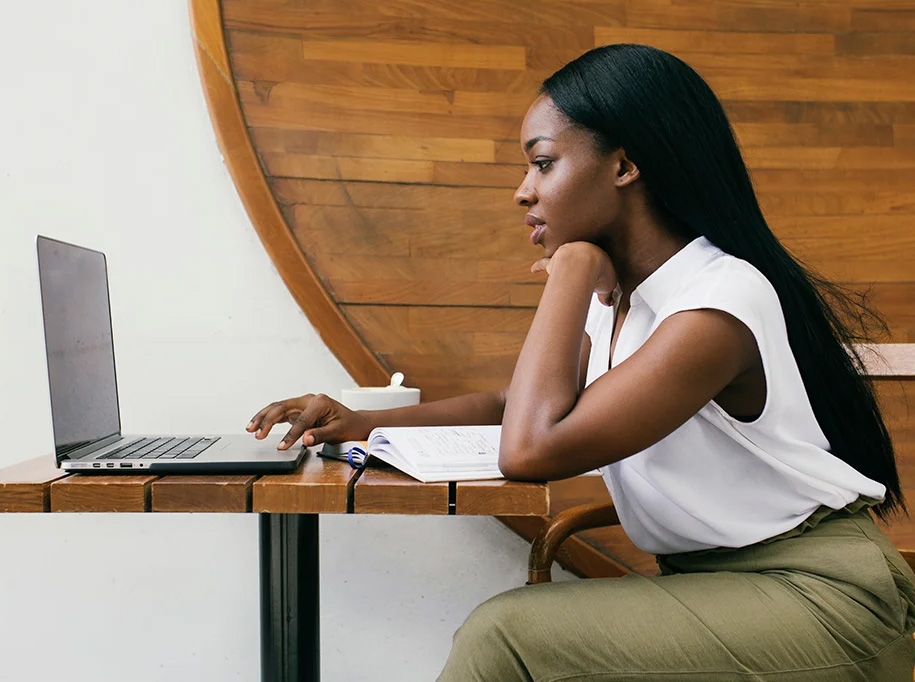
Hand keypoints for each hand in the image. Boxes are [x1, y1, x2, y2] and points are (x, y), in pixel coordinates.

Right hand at [246, 394, 372, 449]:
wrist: (353, 422)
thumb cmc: (348, 426)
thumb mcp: (337, 432)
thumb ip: (320, 435)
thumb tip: (306, 439)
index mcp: (320, 402)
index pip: (301, 419)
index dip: (291, 434)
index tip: (281, 447)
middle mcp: (309, 399)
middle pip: (283, 407)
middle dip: (268, 420)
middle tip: (258, 434)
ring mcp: (302, 403)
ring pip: (278, 407)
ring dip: (263, 417)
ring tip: (250, 429)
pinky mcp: (298, 409)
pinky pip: (280, 412)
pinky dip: (268, 418)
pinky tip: (258, 426)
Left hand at [531, 242, 616, 304]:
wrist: (586, 262)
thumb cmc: (600, 270)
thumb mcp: (609, 284)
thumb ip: (606, 293)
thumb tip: (607, 301)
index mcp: (597, 252)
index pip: (597, 260)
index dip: (598, 270)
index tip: (597, 276)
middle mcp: (580, 249)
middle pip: (579, 257)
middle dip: (580, 265)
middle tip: (580, 274)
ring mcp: (566, 253)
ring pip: (562, 259)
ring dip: (562, 266)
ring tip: (561, 274)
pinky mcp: (554, 261)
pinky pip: (544, 263)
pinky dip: (538, 266)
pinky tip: (534, 269)